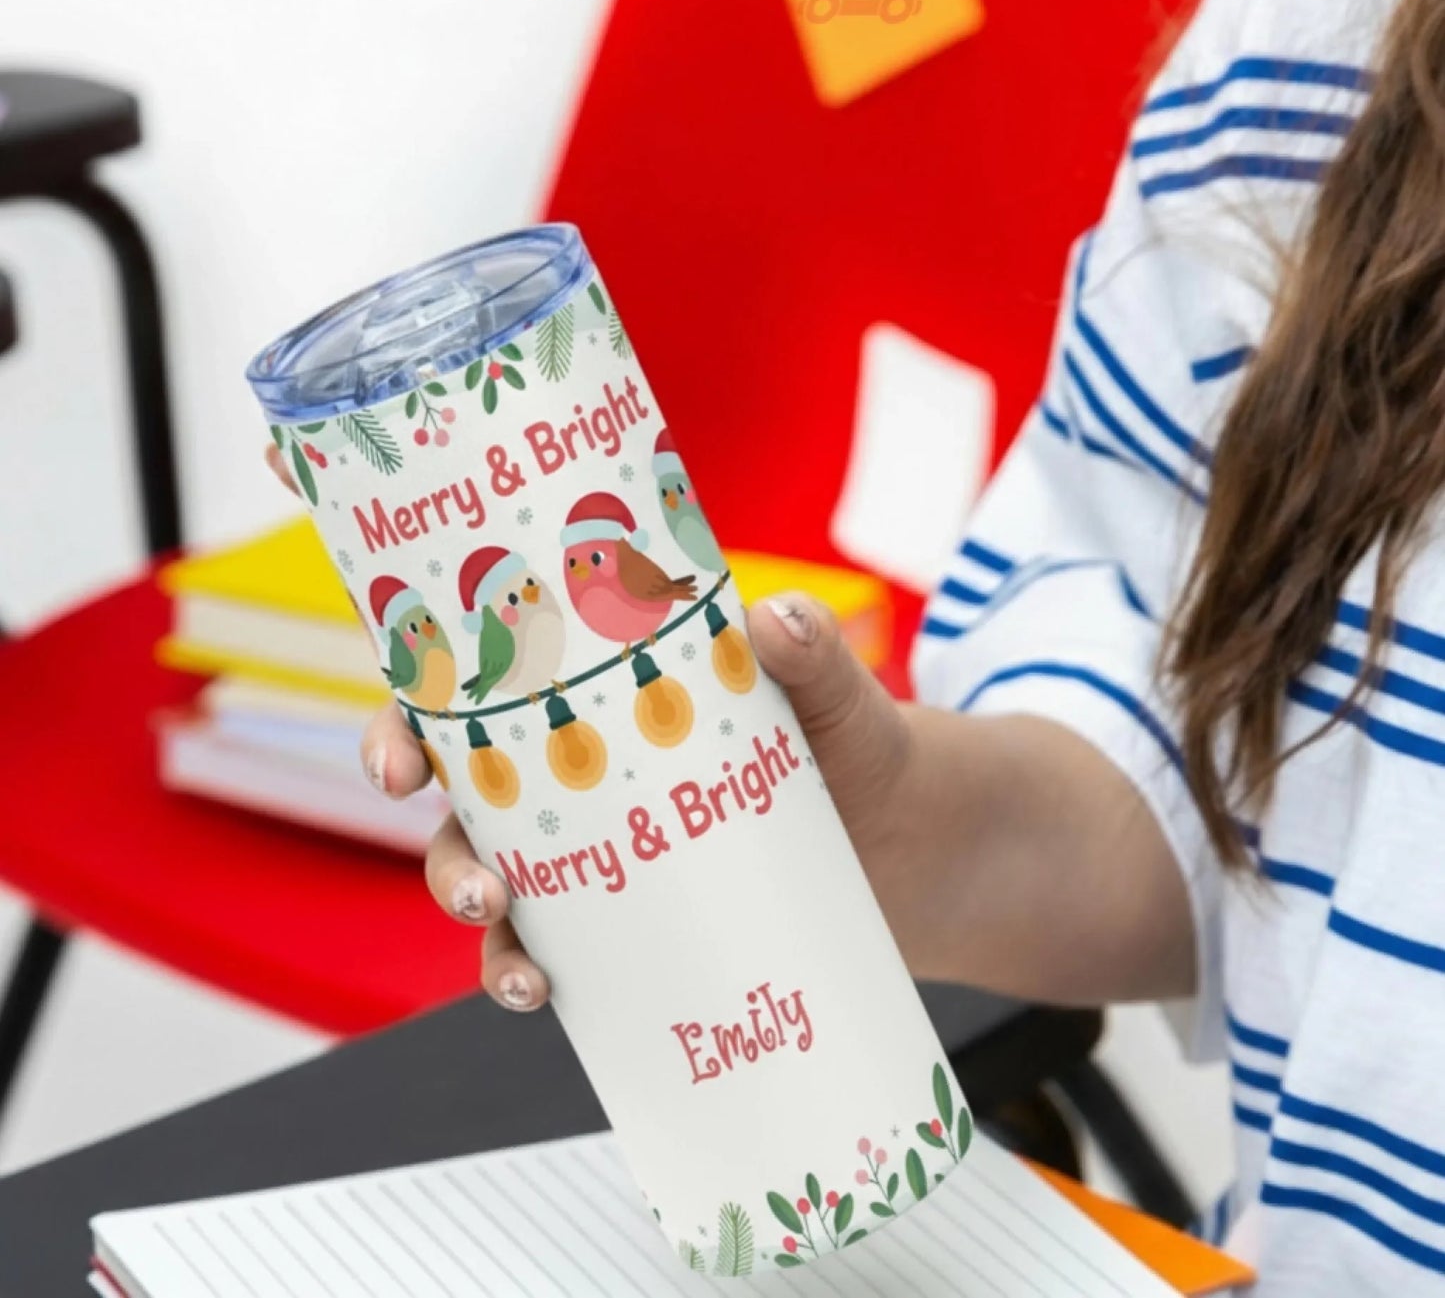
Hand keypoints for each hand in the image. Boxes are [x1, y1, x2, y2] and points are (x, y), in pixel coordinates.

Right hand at [267, 441, 915, 1007]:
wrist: (924, 842)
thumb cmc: (861, 744)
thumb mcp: (835, 692)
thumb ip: (809, 654)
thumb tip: (779, 619)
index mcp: (603, 702)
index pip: (480, 701)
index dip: (411, 726)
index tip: (399, 761)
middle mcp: (590, 782)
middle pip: (470, 814)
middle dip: (444, 854)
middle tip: (481, 885)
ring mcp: (616, 858)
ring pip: (510, 897)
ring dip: (488, 938)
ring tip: (525, 974)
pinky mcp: (651, 927)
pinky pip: (571, 957)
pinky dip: (543, 979)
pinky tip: (554, 999)